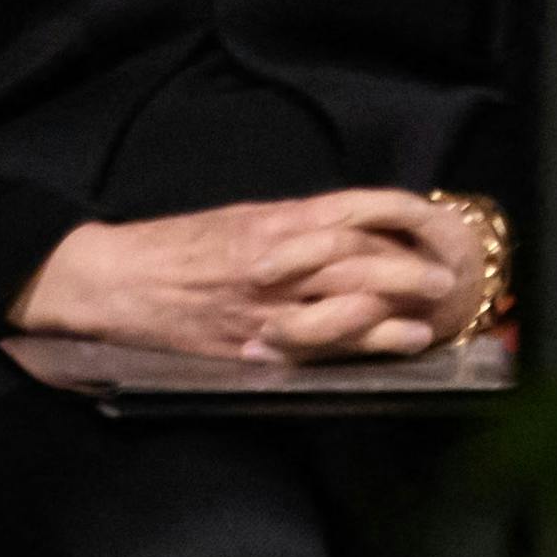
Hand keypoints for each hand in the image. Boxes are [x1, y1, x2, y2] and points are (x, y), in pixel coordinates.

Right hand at [17, 193, 487, 363]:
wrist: (111, 281)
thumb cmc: (174, 248)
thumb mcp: (237, 218)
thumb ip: (293, 224)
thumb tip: (351, 227)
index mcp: (272, 220)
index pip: (351, 211)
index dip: (399, 216)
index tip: (431, 221)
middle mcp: (274, 260)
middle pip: (359, 257)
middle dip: (409, 266)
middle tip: (445, 276)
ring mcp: (265, 306)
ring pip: (346, 300)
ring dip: (396, 307)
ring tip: (430, 315)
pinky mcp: (253, 346)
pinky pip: (321, 345)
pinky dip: (365, 342)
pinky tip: (396, 343)